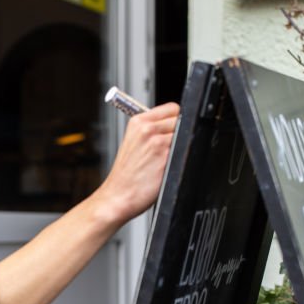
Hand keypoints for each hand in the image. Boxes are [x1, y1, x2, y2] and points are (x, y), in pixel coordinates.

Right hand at [92, 102, 180, 224]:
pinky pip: (186, 151)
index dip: (175, 120)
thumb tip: (174, 124)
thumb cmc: (126, 175)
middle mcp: (147, 128)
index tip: (170, 132)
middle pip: (181, 119)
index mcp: (138, 121)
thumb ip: (152, 129)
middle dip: (179, 133)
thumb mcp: (133, 142)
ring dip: (181, 147)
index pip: (172, 108)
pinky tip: (166, 168)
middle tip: (166, 150)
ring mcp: (158, 141)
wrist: (117, 196)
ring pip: (186, 135)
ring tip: (165, 160)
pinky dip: (181, 159)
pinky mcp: (166, 156)